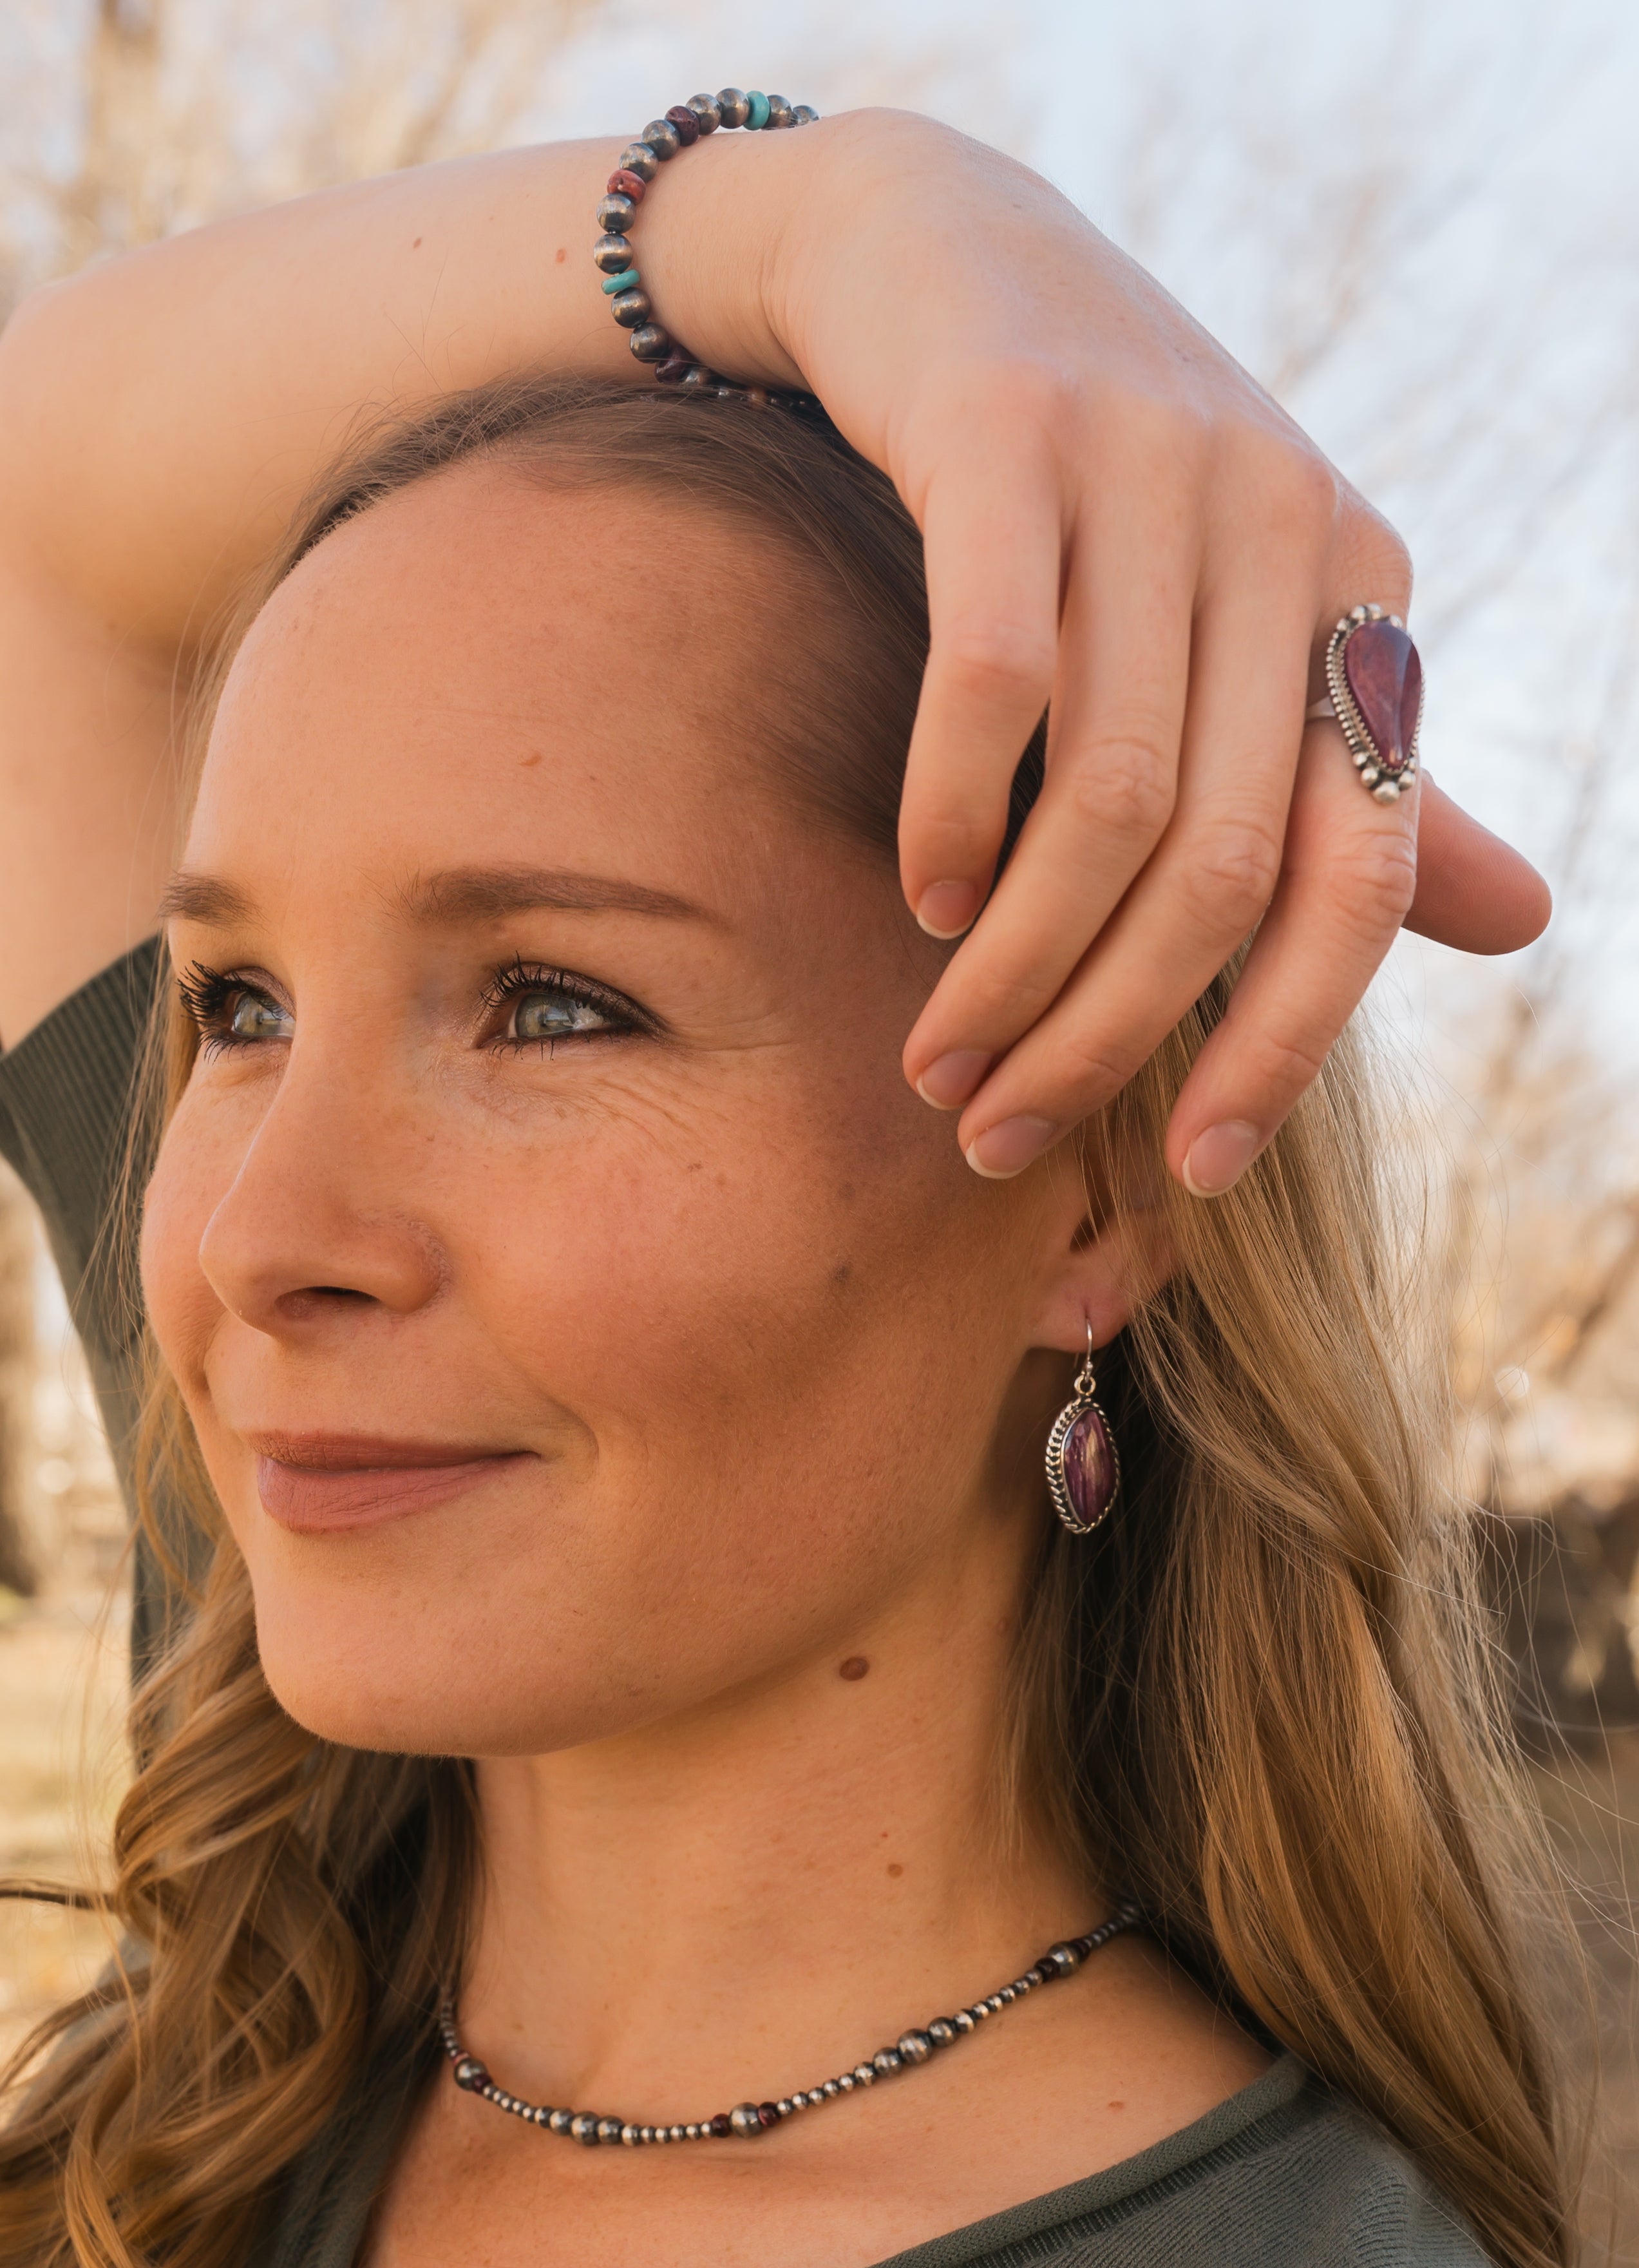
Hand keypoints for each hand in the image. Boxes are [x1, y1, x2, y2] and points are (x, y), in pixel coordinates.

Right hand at [752, 117, 1549, 1190]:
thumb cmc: (1092, 481)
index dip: (1287, 1043)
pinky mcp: (1004, 431)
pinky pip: (991, 681)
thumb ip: (1362, 772)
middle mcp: (1277, 520)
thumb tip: (1520, 926)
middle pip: (1220, 863)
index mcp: (1358, 583)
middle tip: (1001, 1134)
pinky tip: (916, 899)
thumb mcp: (1245, 618)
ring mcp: (1147, 465)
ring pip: (1104, 796)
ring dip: (1011, 967)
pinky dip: (947, 816)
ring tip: (940, 1058)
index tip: (1199, 1171)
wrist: (933, 253)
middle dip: (1106, 1037)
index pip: (1363, 870)